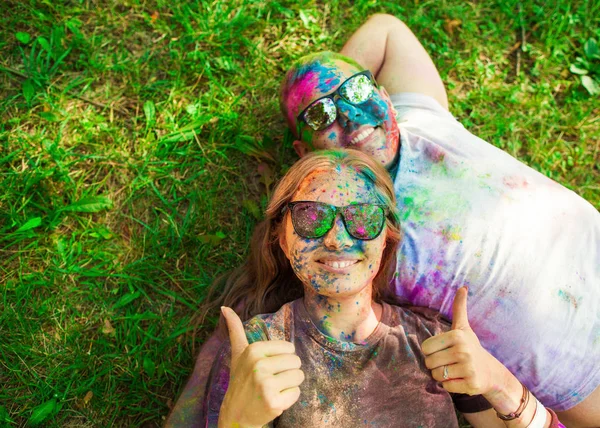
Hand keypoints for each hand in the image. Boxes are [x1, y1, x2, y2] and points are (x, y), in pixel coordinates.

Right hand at [218, 307, 304, 427]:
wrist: (236, 413)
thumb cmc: (240, 379)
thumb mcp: (238, 353)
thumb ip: (235, 329)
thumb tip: (225, 307)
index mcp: (253, 350)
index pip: (290, 348)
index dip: (283, 358)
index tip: (268, 367)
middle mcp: (258, 365)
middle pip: (296, 361)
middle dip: (288, 372)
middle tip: (271, 380)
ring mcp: (265, 385)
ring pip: (299, 377)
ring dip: (290, 385)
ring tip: (273, 389)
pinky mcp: (273, 402)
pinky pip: (296, 393)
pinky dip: (289, 399)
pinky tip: (274, 401)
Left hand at [421, 287, 505, 395]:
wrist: (491, 372)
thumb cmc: (470, 347)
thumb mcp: (463, 327)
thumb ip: (459, 308)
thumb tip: (463, 287)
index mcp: (457, 336)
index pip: (425, 348)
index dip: (431, 351)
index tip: (444, 350)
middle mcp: (463, 351)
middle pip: (429, 363)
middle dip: (436, 365)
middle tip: (449, 362)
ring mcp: (468, 368)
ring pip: (436, 376)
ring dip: (442, 376)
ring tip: (454, 370)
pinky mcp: (471, 385)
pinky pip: (446, 387)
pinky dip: (450, 385)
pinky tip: (461, 380)